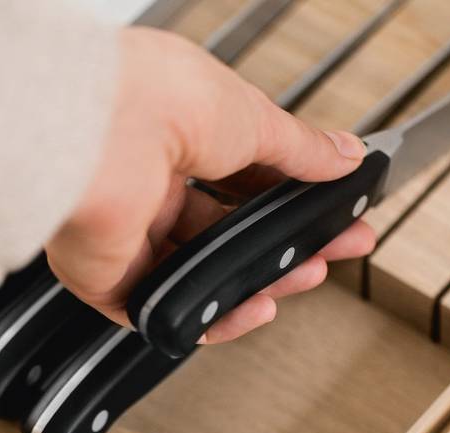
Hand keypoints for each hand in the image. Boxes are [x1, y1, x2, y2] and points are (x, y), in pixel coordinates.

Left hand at [46, 27, 375, 344]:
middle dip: (284, 244)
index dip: (290, 202)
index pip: (243, 183)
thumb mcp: (255, 119)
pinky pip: (166, 309)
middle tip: (329, 251)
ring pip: (201, 273)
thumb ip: (301, 150)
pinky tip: (253, 307)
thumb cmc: (161, 97)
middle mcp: (150, 185)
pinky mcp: (110, 275)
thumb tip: (343, 156)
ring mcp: (129, 231)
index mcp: (178, 139)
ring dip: (257, 280)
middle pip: (227, 233)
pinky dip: (213, 317)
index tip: (330, 213)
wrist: (105, 127)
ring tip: (304, 275)